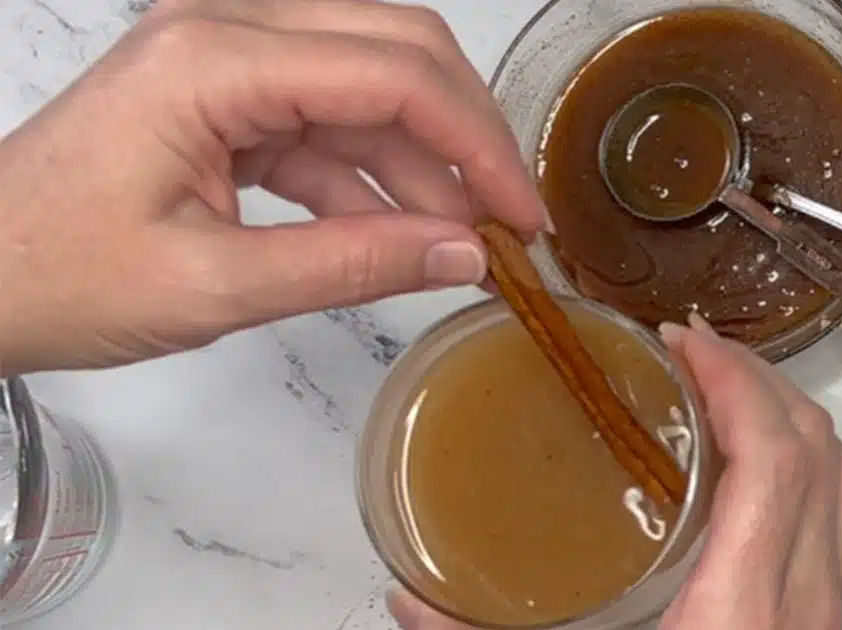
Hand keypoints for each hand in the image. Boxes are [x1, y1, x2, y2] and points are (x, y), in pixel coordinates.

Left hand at [0, 0, 544, 375]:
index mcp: (213, 60)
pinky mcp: (225, 100)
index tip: (519, 214)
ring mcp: (225, 62)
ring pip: (368, 88)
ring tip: (460, 244)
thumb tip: (462, 256)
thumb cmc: (54, 275)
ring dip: (422, 164)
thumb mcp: (215, 286)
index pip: (392, 72)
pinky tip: (401, 235)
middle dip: (463, 134)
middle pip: (394, 50)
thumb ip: (350, 266)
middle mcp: (226, 34)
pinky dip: (371, 179)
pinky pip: (326, 124)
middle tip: (508, 215)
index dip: (474, 143)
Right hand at [386, 314, 841, 628]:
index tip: (686, 347)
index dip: (738, 383)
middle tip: (694, 357)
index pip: (776, 461)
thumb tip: (414, 603)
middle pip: (823, 453)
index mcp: (740, 618)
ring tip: (727, 397)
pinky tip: (759, 473)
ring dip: (794, 419)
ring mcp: (833, 619)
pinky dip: (813, 468)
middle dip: (762, 381)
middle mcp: (808, 610)